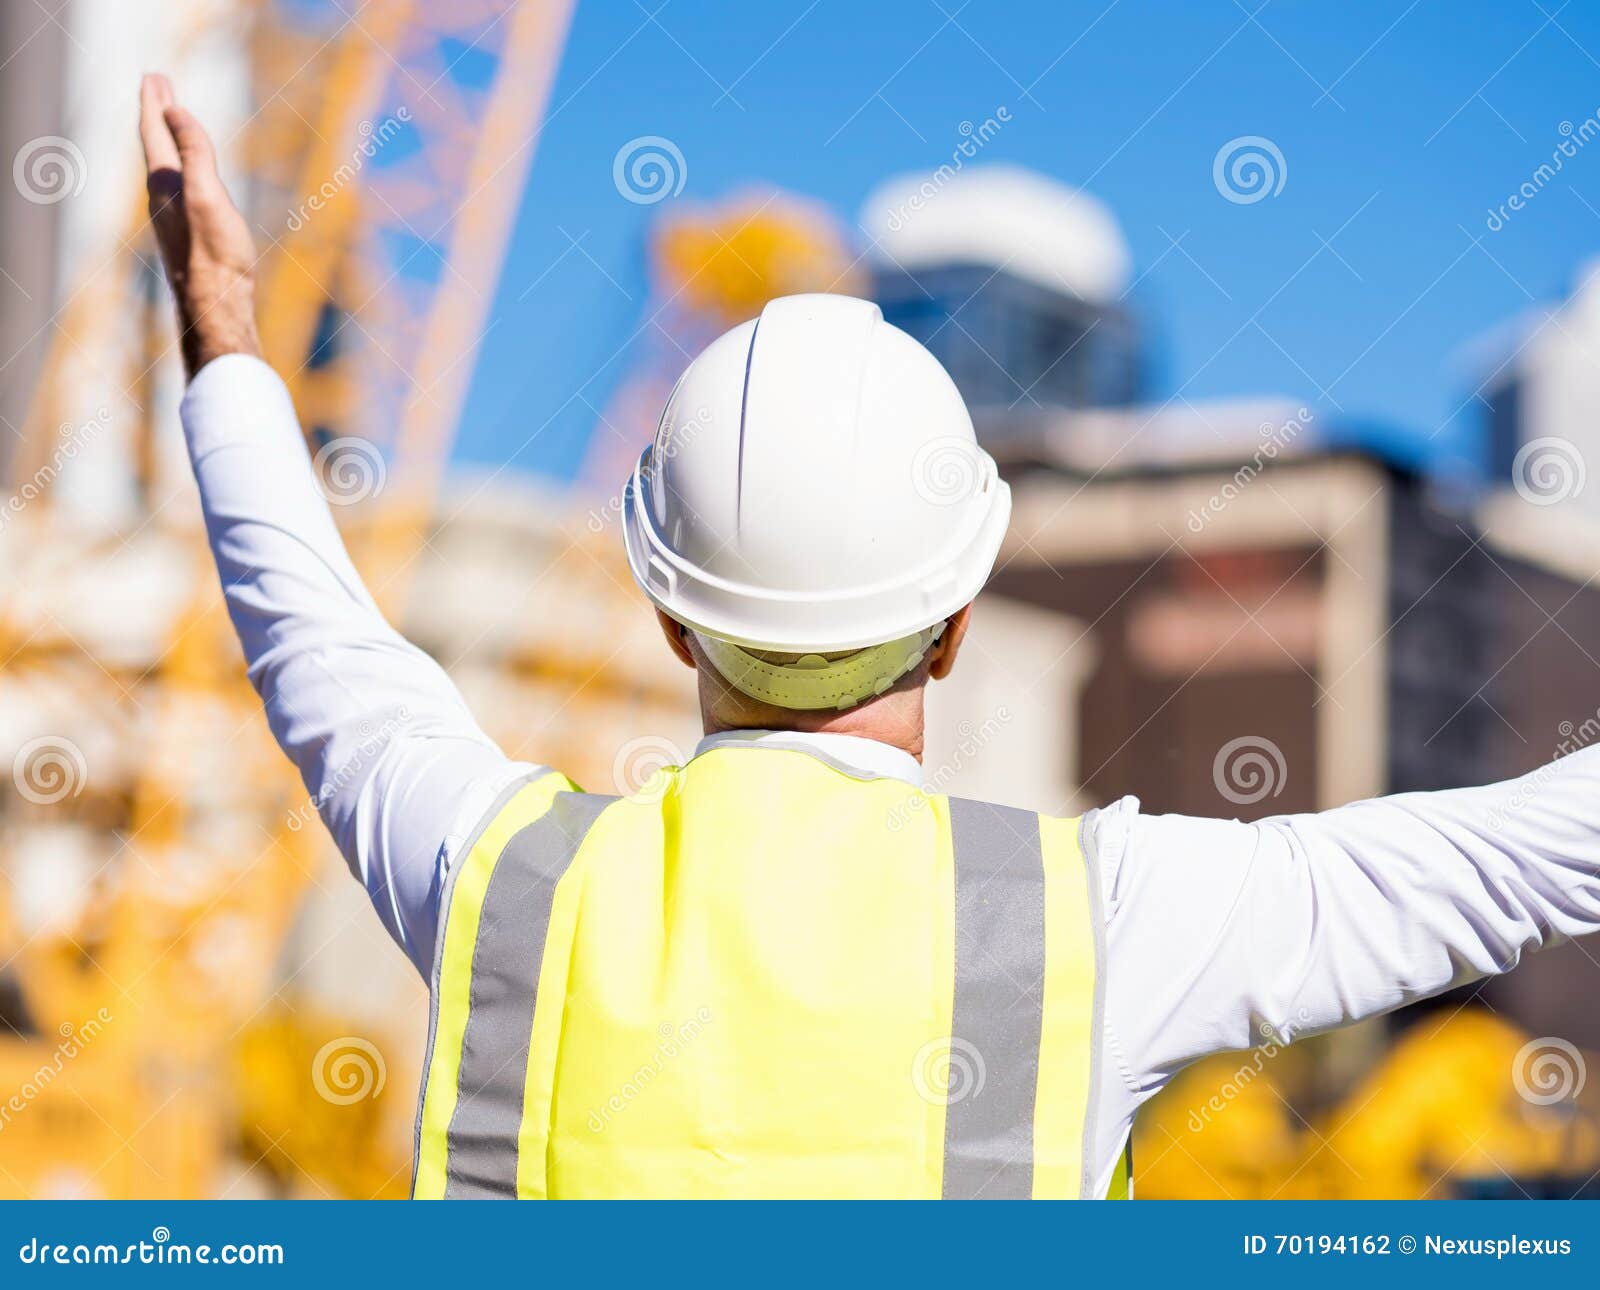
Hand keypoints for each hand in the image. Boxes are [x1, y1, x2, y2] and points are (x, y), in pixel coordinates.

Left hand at [139, 73, 260, 379]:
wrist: (216, 308)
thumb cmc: (215, 256)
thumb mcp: (207, 195)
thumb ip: (193, 152)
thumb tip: (174, 111)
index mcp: (165, 183)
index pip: (156, 132)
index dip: (156, 104)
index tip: (156, 78)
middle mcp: (162, 197)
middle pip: (156, 145)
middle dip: (158, 115)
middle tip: (159, 87)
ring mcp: (173, 216)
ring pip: (164, 165)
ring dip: (167, 138)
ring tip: (171, 121)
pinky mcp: (186, 233)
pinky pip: (175, 185)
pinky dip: (178, 165)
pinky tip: (186, 173)